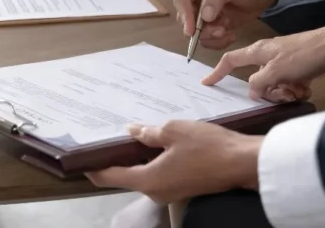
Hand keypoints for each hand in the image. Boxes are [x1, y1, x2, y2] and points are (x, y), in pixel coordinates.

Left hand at [87, 121, 261, 203]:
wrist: (242, 162)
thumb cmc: (208, 146)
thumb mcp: (174, 131)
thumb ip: (149, 133)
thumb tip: (133, 132)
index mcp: (148, 180)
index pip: (110, 177)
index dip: (94, 167)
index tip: (83, 158)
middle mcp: (155, 192)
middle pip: (127, 177)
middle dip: (118, 159)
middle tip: (112, 137)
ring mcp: (170, 193)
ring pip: (145, 175)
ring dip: (139, 159)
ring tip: (136, 136)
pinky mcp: (183, 188)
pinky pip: (160, 176)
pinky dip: (155, 162)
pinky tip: (159, 144)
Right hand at [174, 0, 280, 49]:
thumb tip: (204, 16)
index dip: (184, 15)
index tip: (191, 31)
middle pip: (185, 18)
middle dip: (201, 29)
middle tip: (221, 30)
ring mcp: (201, 13)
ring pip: (195, 32)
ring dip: (210, 36)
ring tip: (227, 31)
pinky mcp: (209, 26)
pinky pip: (206, 39)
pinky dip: (217, 42)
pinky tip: (231, 35)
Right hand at [202, 23, 324, 99]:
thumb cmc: (304, 54)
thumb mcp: (276, 71)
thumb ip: (259, 83)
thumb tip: (251, 92)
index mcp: (257, 51)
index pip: (230, 60)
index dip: (217, 72)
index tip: (207, 83)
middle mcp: (268, 56)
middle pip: (256, 80)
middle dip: (268, 92)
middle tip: (284, 93)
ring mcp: (283, 61)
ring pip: (274, 85)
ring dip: (285, 92)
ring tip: (298, 90)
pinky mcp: (298, 67)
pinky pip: (289, 84)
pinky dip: (296, 89)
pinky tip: (307, 88)